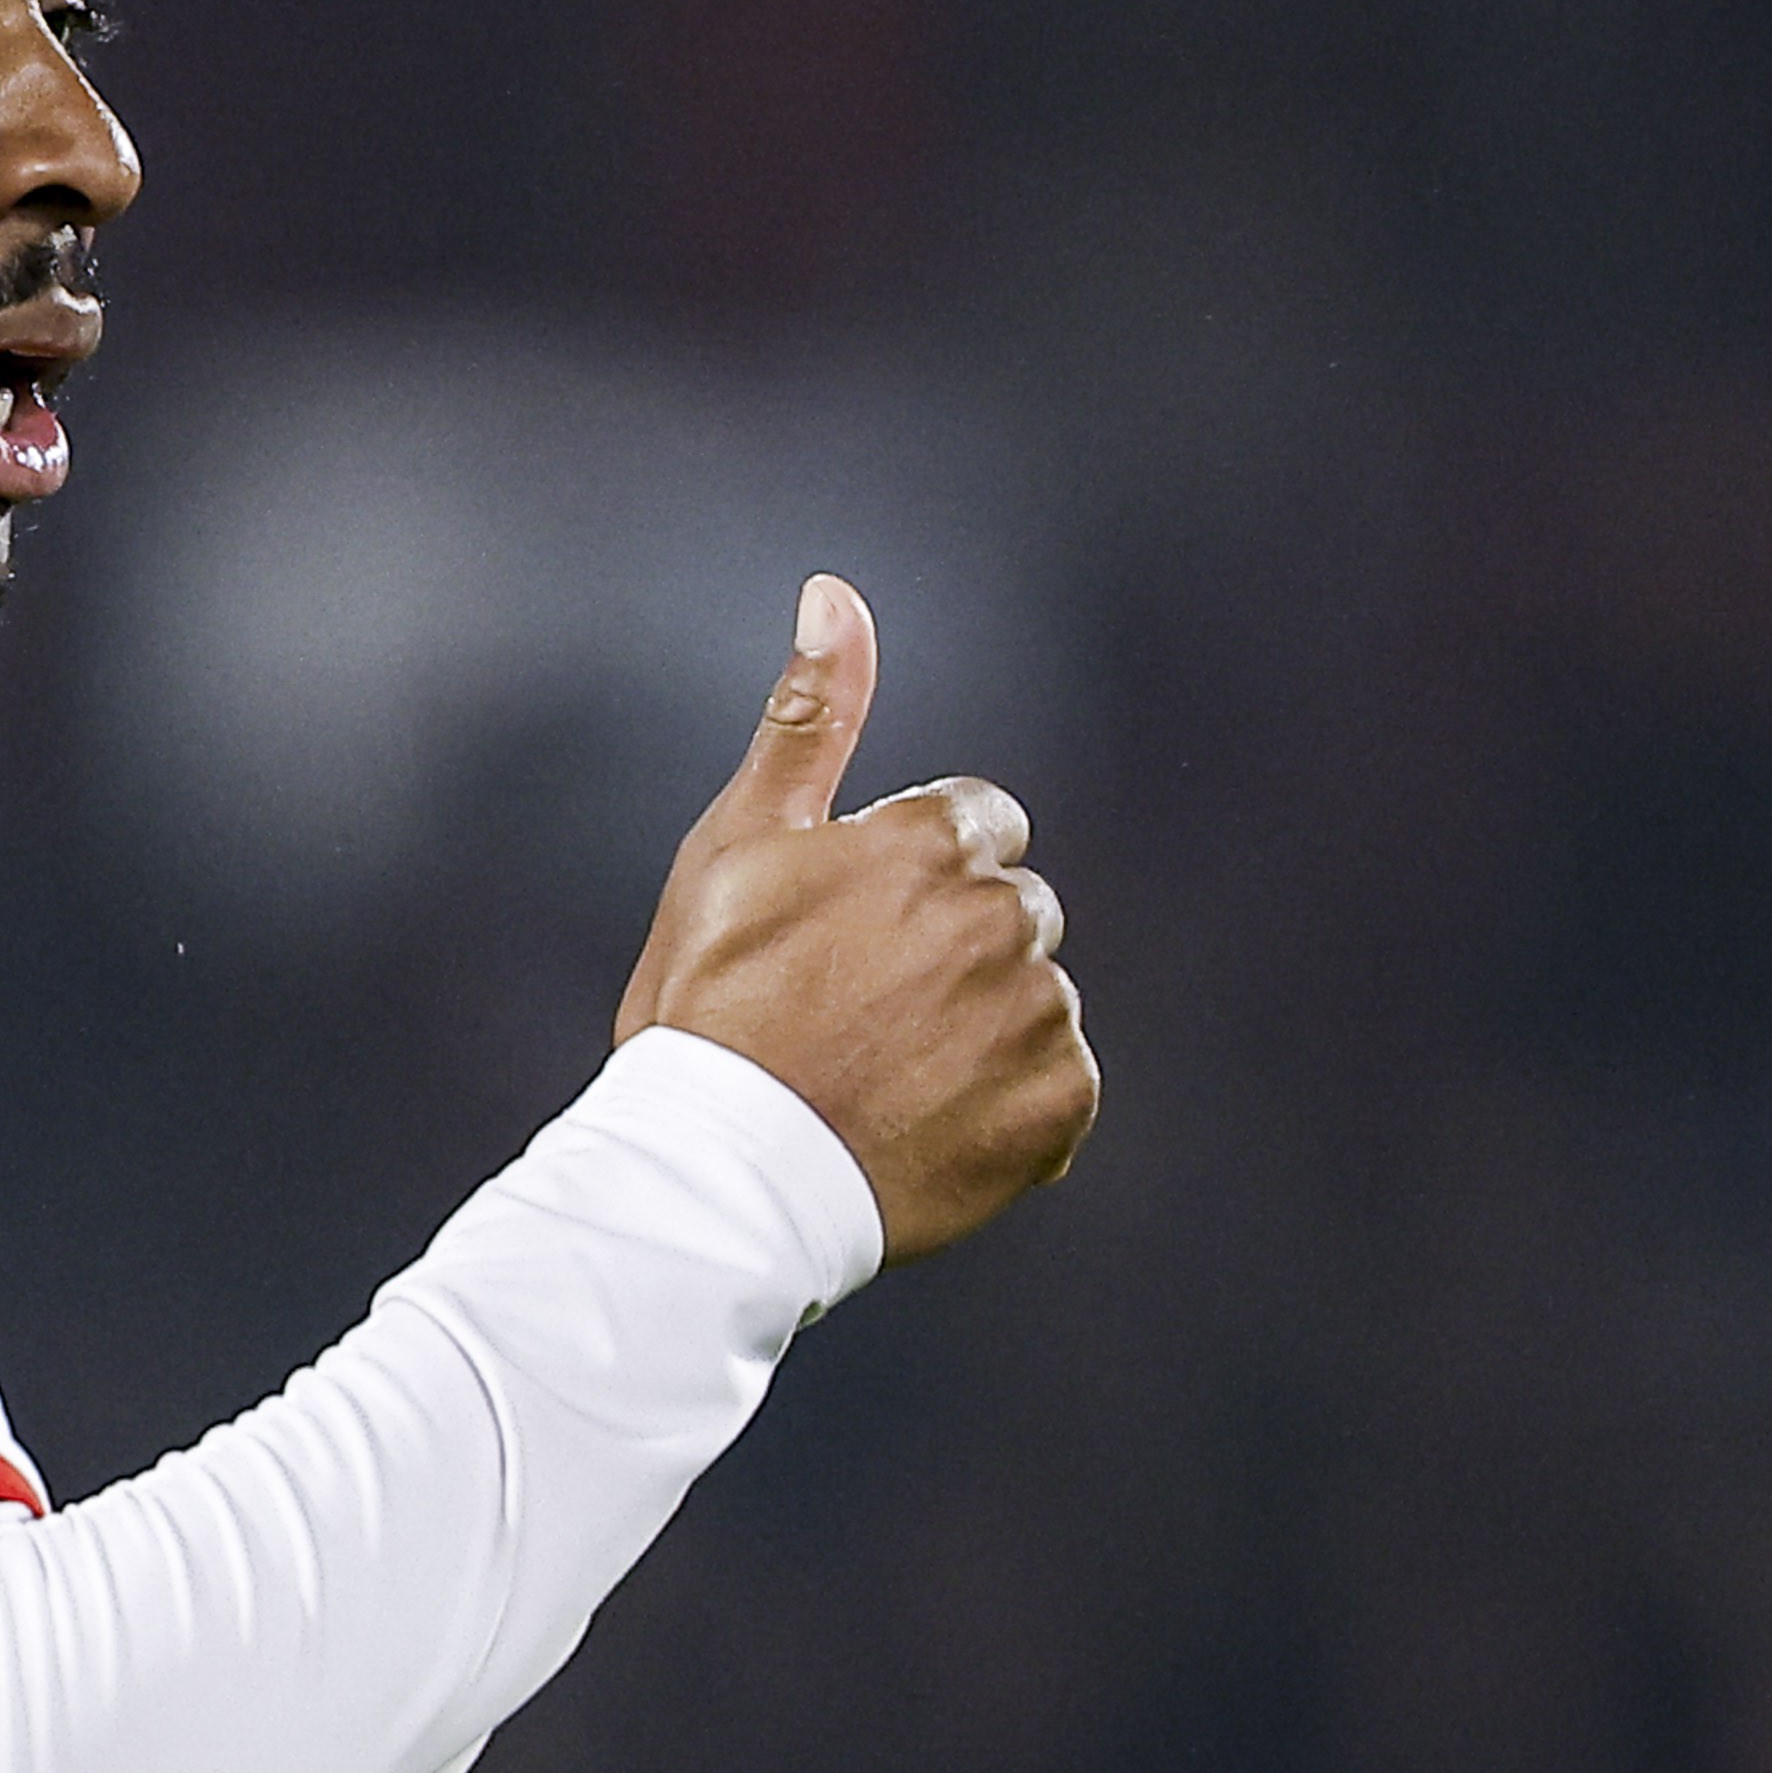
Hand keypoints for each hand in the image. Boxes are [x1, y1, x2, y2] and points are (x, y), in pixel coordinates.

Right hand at [615, 577, 1096, 1265]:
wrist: (717, 1181)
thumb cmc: (708, 1008)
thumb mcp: (738, 844)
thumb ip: (810, 718)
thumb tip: (837, 592)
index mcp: (929, 842)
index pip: (976, 823)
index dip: (910, 875)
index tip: (852, 932)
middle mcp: (1000, 918)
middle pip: (1014, 909)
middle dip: (956, 946)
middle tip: (860, 1010)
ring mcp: (1034, 1018)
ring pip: (1035, 998)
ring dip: (982, 1028)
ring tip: (887, 1075)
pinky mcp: (1059, 1110)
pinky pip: (1063, 1090)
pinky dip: (1012, 1109)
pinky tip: (931, 1126)